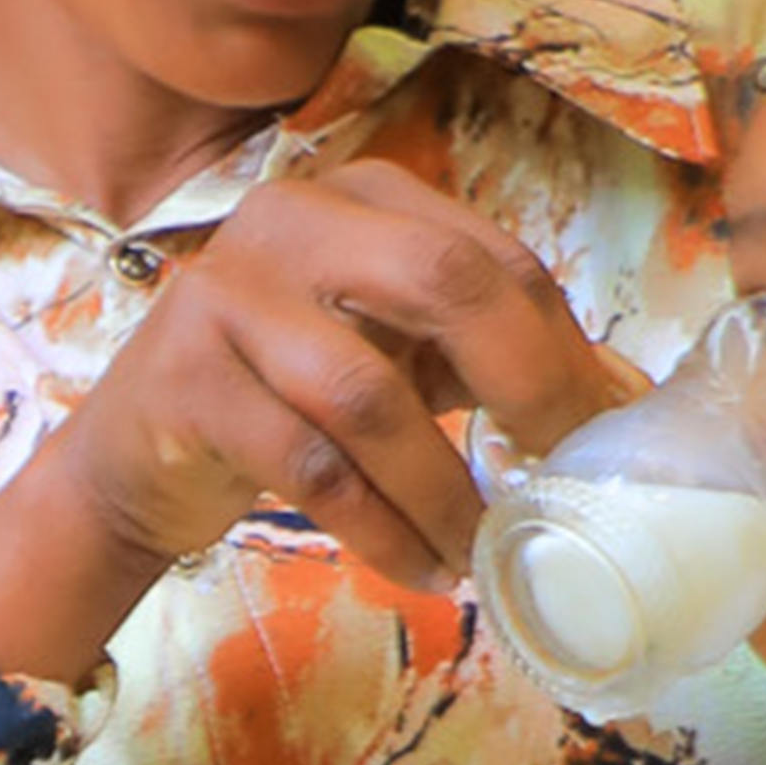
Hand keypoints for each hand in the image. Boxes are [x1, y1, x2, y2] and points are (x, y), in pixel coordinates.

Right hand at [0, 164, 629, 678]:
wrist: (136, 456)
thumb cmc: (287, 397)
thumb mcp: (396, 356)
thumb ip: (492, 358)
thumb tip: (630, 402)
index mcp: (362, 196)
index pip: (492, 256)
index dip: (563, 351)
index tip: (603, 441)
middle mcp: (291, 219)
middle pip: (442, 281)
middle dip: (523, 389)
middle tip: (560, 483)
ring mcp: (227, 293)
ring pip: (368, 395)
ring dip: (444, 490)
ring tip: (482, 552)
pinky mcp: (185, 380)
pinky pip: (309, 466)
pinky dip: (382, 529)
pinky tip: (420, 568)